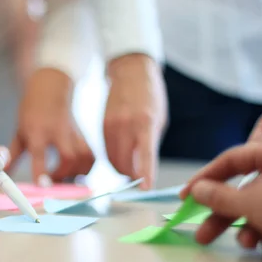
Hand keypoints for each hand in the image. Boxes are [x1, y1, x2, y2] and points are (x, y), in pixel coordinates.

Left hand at [9, 68, 94, 183]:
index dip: (42, 171)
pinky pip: (90, 156)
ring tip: (64, 180)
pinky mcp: (84, 135)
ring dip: (76, 174)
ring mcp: (74, 133)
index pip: (40, 153)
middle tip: (52, 184)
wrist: (51, 88)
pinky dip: (85, 169)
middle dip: (62, 176)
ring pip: (83, 157)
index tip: (43, 186)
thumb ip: (11, 155)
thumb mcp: (18, 132)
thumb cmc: (32, 111)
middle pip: (68, 157)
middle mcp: (58, 131)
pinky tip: (76, 174)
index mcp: (38, 130)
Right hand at [103, 53, 167, 188]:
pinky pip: (106, 151)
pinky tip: (122, 156)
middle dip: (132, 176)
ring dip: (122, 169)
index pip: (145, 155)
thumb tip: (141, 169)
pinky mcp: (102, 126)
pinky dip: (114, 159)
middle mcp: (126, 125)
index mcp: (146, 122)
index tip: (146, 189)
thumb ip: (150, 144)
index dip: (145, 174)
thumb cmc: (150, 96)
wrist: (130, 72)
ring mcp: (111, 125)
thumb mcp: (158, 119)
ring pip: (113, 160)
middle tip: (140, 178)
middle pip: (125, 163)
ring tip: (131, 167)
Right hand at [180, 137, 261, 258]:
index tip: (187, 195)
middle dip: (224, 216)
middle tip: (202, 232)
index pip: (231, 160)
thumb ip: (217, 196)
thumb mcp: (248, 201)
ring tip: (247, 243)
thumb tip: (196, 190)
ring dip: (250, 228)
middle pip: (244, 191)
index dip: (205, 179)